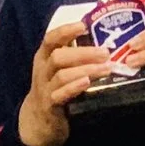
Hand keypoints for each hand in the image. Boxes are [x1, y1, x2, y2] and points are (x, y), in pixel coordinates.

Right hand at [19, 19, 107, 145]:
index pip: (51, 38)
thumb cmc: (55, 88)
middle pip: (59, 56)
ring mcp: (45, 88)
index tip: (83, 25)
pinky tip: (87, 82)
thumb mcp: (58, 69)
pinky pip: (61, 94)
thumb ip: (73, 55)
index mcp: (44, 57)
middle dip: (83, 53)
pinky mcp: (50, 106)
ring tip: (106, 68)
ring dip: (85, 70)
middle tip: (106, 52)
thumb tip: (101, 40)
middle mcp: (42, 70)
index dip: (66, 30)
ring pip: (62, 75)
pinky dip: (74, 87)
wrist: (38, 120)